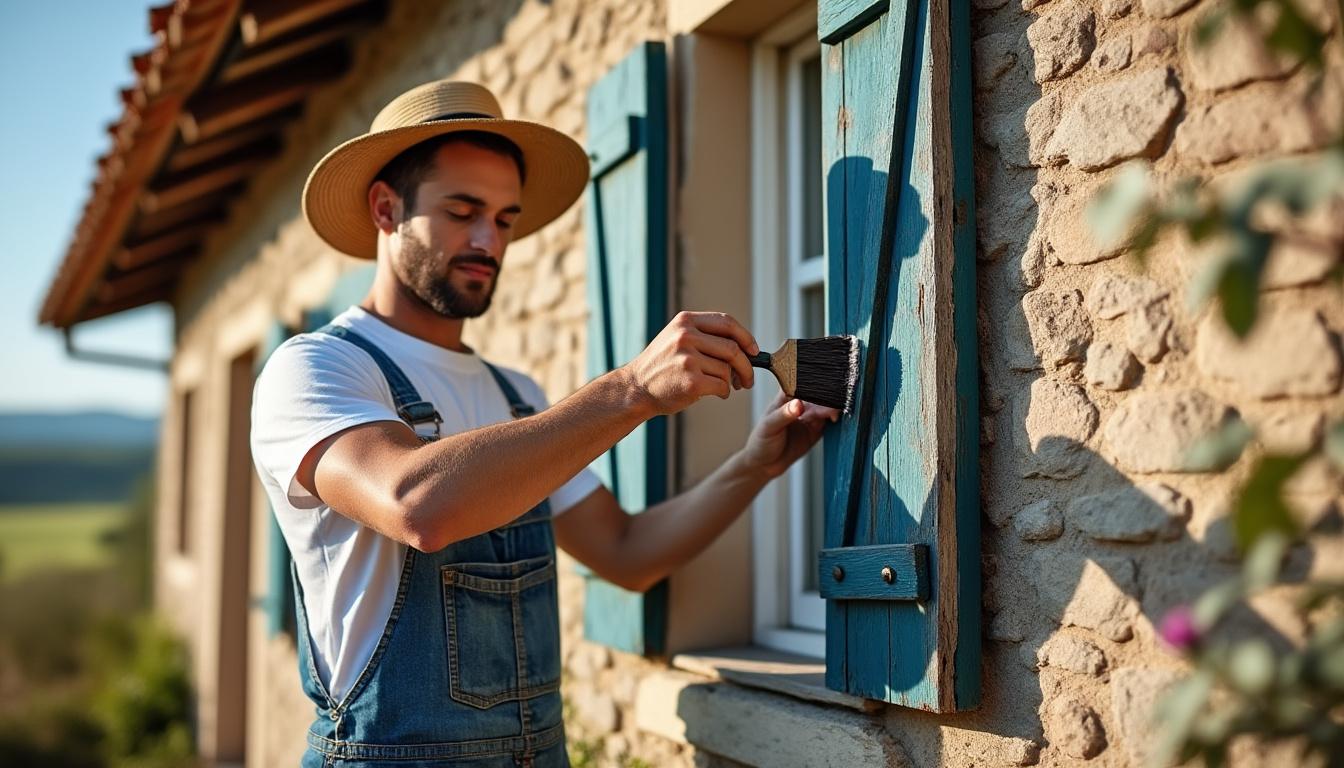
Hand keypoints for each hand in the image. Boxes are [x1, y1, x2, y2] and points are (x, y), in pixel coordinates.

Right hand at [621, 311, 759, 414]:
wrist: (636, 388)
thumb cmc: (662, 367)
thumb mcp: (677, 339)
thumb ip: (705, 336)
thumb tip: (746, 348)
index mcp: (685, 321)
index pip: (727, 322)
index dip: (746, 337)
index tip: (754, 350)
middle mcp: (685, 336)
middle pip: (733, 348)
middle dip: (746, 366)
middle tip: (747, 379)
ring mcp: (687, 359)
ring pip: (727, 369)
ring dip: (730, 382)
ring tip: (722, 386)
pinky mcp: (691, 381)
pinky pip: (721, 386)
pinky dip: (723, 392)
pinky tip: (715, 393)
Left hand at [740, 392, 839, 478]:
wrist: (764, 466)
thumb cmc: (760, 442)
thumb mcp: (769, 427)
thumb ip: (783, 415)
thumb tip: (798, 404)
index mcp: (785, 396)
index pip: (801, 383)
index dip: (812, 382)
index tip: (822, 384)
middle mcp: (799, 404)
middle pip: (816, 395)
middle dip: (826, 397)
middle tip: (832, 403)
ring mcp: (808, 417)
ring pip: (824, 408)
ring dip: (831, 408)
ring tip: (835, 412)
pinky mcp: (815, 430)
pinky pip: (828, 422)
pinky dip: (833, 420)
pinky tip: (835, 419)